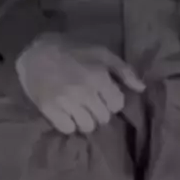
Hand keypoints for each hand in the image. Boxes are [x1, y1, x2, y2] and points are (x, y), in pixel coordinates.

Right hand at [15, 31, 144, 134]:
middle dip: (99, 109)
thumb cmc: (73, 50)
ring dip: (85, 118)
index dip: (112, 98)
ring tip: (79, 106)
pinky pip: (68, 129)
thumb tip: (142, 88)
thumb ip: (123, 70)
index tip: (103, 92)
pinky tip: (67, 111)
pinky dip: (69, 122)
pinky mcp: (50, 110)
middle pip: (103, 118)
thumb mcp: (101, 52)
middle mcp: (84, 92)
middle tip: (90, 98)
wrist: (37, 52)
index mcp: (98, 76)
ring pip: (87, 127)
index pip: (117, 104)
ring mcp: (66, 102)